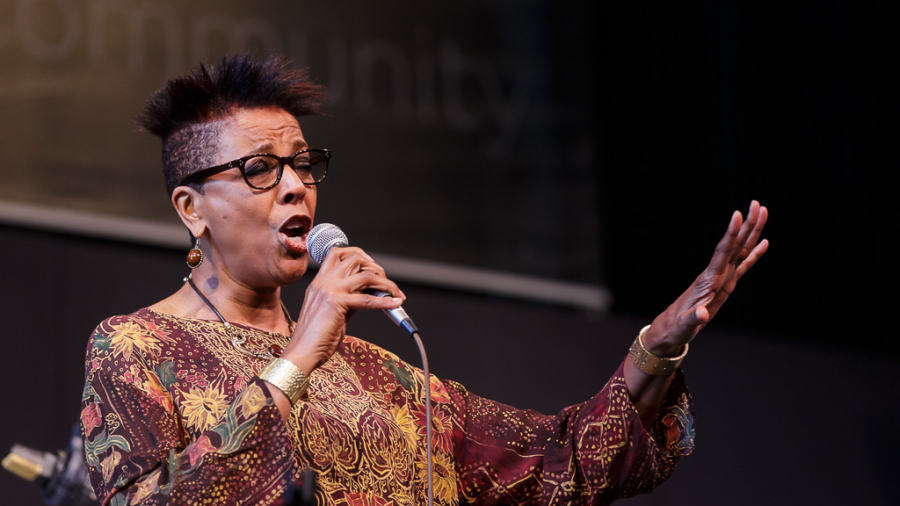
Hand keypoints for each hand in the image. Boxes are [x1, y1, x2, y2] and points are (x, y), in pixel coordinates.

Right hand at [281, 247, 404, 374]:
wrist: (301, 353)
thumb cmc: (315, 338)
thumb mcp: (332, 311)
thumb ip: (348, 298)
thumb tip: (370, 293)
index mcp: (319, 281)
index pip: (338, 253)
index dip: (359, 255)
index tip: (373, 267)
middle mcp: (323, 281)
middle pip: (356, 259)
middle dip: (376, 268)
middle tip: (387, 284)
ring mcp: (329, 290)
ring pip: (366, 275)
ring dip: (387, 283)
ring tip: (396, 294)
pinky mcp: (336, 302)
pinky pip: (368, 299)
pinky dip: (386, 301)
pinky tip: (396, 303)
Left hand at [642, 200, 768, 354]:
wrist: (673, 328)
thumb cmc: (678, 327)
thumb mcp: (685, 325)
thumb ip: (694, 318)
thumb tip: (703, 315)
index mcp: (708, 279)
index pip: (722, 252)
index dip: (731, 234)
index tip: (738, 214)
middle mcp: (716, 273)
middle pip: (735, 244)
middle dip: (747, 225)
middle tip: (757, 203)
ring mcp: (722, 277)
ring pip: (740, 250)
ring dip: (752, 232)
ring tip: (762, 212)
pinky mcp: (726, 284)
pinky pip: (743, 265)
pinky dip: (754, 254)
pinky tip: (764, 242)